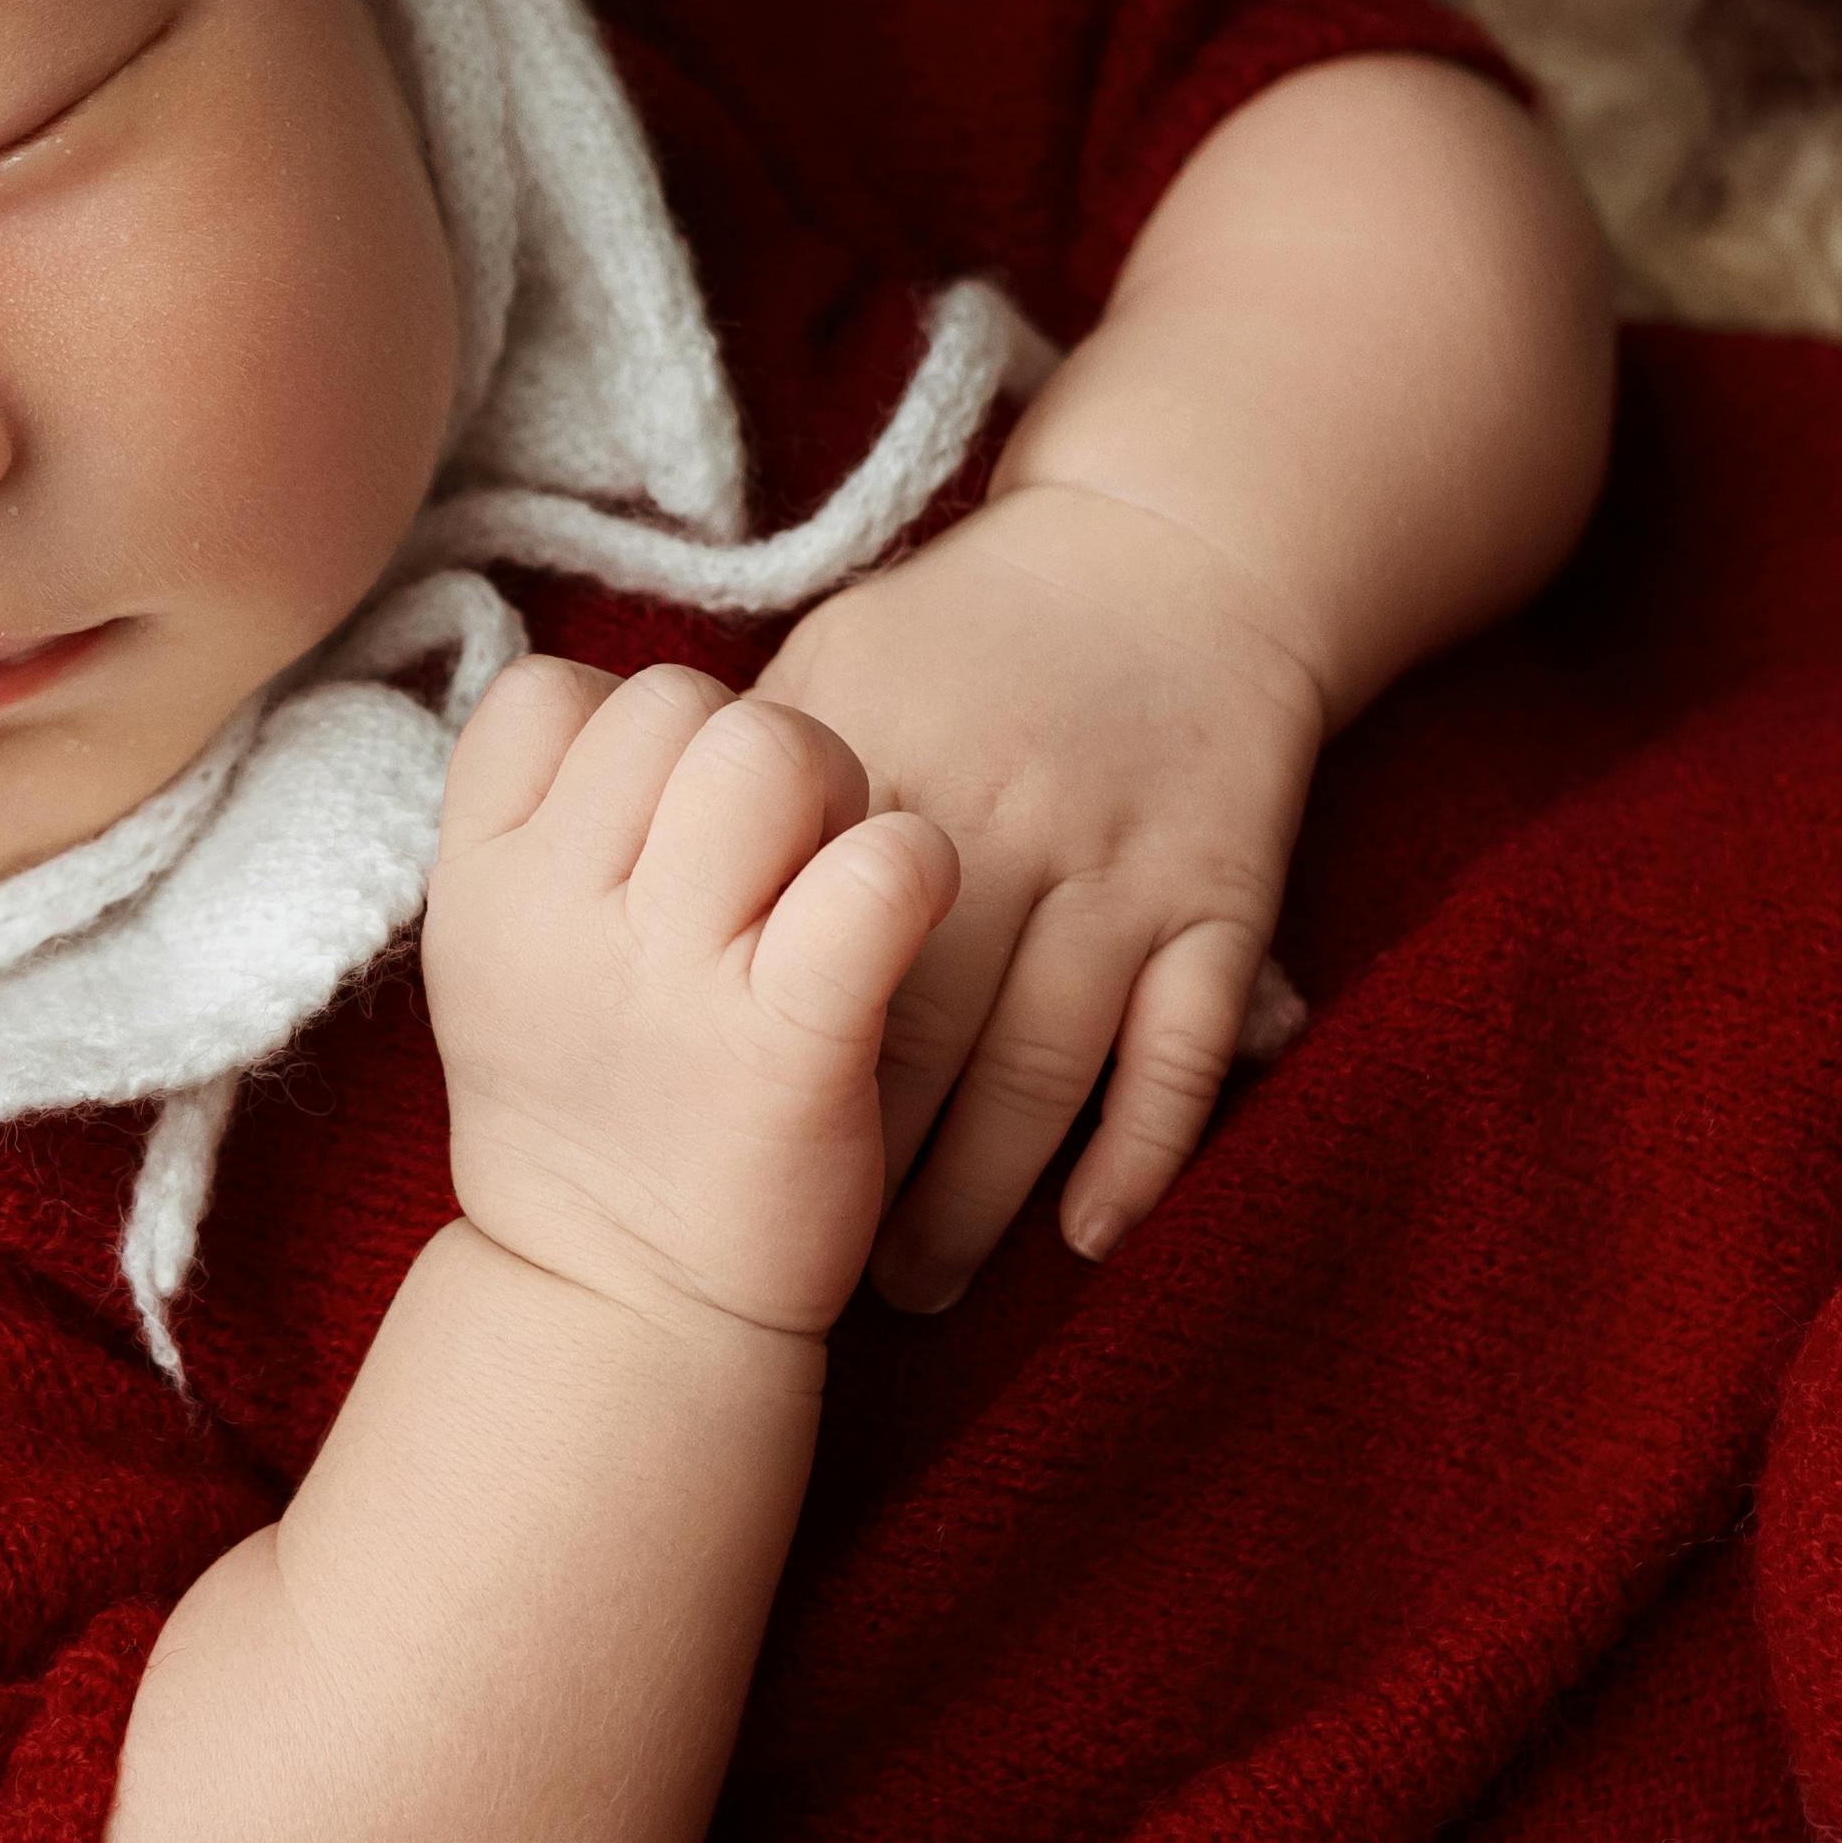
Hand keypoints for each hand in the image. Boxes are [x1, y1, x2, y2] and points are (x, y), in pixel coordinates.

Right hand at [422, 658, 964, 1343]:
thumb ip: (545, 828)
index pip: (548, 691)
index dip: (630, 735)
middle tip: (775, 864)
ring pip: (774, 747)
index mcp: (476, 883)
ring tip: (828, 892)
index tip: (662, 831)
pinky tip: (899, 927)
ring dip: (835, 796)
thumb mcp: (499, 959)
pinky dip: (911, 872)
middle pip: (676, 698)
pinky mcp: (792, 1039)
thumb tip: (636, 709)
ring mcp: (671, 976)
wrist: (619, 1310)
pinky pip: (880, 868)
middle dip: (750, 753)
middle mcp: (557, 914)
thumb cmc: (590, 1112)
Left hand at [746, 476, 1326, 1306]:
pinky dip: (1140, 1153)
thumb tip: (622, 885)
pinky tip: (1083, 1240)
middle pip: (912, 1030)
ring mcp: (1116, 866)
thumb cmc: (967, 631)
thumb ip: (735, 779)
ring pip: (1043, 1067)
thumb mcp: (832, 663)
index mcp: (877, 759)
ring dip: (977, 1196)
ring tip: (912, 1288)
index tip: (691, 1160)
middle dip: (847, 1169)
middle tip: (790, 1273)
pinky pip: (1181, 1051)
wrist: (1170, 555)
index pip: (788, 938)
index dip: (746, 1063)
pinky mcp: (1219, 898)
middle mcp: (998, 821)